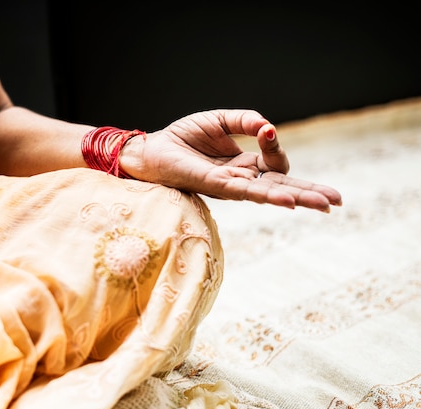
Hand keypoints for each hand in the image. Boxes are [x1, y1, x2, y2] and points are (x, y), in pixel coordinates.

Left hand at [120, 109, 341, 211]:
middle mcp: (240, 179)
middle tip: (338, 201)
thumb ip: (245, 121)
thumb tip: (269, 126)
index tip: (266, 131)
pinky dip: (269, 195)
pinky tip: (288, 201)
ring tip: (324, 205)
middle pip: (282, 187)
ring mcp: (230, 186)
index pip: (274, 162)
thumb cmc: (182, 138)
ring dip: (298, 198)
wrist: (151, 150)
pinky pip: (247, 193)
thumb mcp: (219, 121)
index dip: (276, 147)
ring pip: (270, 193)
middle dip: (310, 193)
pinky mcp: (215, 186)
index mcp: (243, 165)